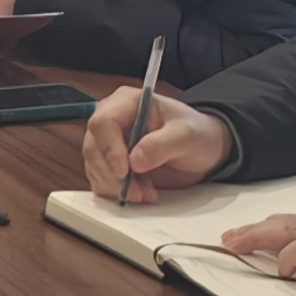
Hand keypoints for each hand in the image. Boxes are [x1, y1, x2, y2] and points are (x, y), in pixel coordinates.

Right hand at [83, 93, 232, 204]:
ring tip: (145, 194)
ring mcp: (107, 140)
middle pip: (93, 147)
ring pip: (93, 166)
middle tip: (138, 192)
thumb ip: (162, 144)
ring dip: (115, 187)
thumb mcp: (187, 135)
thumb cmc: (196, 134)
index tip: (124, 172)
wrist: (202, 150)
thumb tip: (135, 161)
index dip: (109, 149)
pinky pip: (99, 179)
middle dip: (113, 175)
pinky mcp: (108, 161)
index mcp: (126, 102)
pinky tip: (139, 193)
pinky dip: (115, 192)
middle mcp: (111, 118)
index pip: (103, 122)